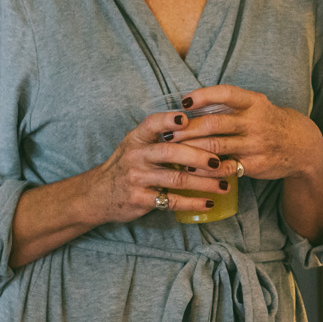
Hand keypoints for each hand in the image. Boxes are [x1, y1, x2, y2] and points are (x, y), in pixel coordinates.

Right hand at [78, 108, 227, 222]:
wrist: (97, 195)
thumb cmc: (126, 165)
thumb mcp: (135, 145)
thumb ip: (159, 136)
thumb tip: (199, 123)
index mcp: (137, 139)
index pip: (151, 124)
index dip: (168, 120)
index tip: (186, 119)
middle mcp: (136, 156)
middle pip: (171, 153)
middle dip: (199, 156)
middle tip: (221, 160)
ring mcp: (137, 179)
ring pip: (176, 179)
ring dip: (204, 183)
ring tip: (225, 185)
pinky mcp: (140, 200)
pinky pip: (171, 201)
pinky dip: (192, 203)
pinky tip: (209, 203)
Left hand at [169, 84, 322, 183]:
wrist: (301, 146)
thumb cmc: (270, 122)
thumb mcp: (257, 106)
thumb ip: (230, 104)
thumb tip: (190, 104)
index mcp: (254, 103)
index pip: (227, 94)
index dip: (204, 96)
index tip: (184, 101)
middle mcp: (255, 122)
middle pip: (215, 124)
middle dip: (187, 129)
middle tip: (167, 132)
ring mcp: (255, 145)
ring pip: (216, 147)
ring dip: (191, 149)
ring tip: (172, 149)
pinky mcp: (254, 165)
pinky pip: (225, 168)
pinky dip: (205, 168)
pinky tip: (190, 168)